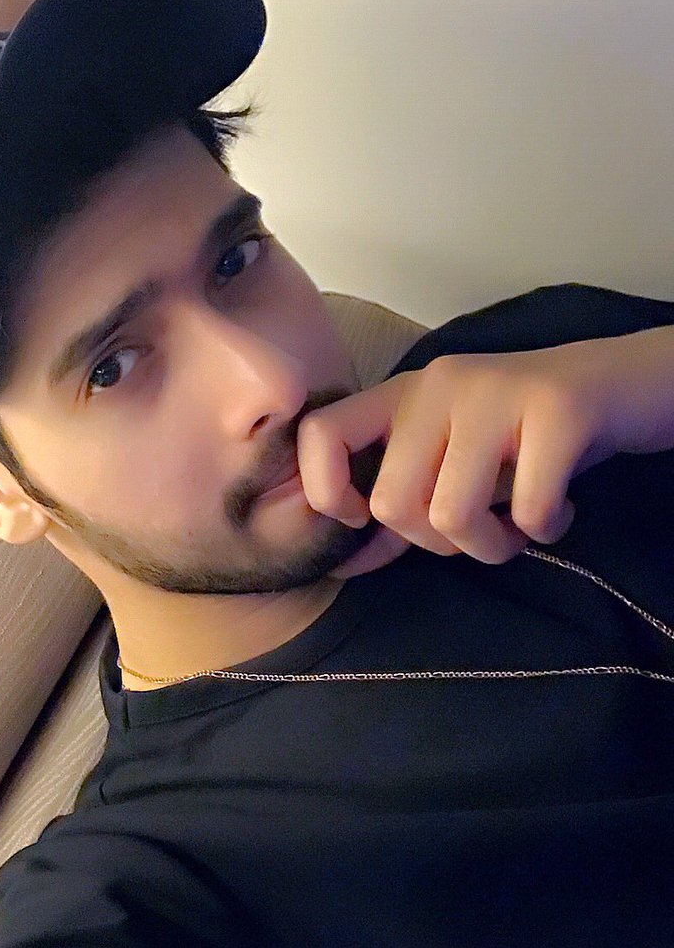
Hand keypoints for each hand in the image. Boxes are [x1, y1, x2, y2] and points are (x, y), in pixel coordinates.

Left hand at [296, 344, 618, 577]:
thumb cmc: (527, 436)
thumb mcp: (453, 460)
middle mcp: (438, 384)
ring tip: (518, 528)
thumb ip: (401, 502)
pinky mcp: (557, 409)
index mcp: (402, 395)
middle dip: (435, 543)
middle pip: (391, 502)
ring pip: (452, 514)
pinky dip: (545, 531)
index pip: (320, 434)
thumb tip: (342, 563)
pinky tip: (560, 511)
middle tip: (476, 532)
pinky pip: (527, 510)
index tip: (364, 518)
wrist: (626, 385)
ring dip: (490, 547)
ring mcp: (495, 391)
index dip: (327, 491)